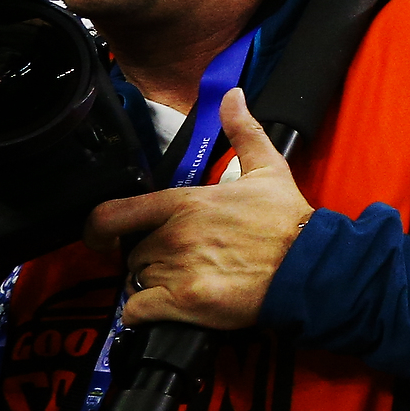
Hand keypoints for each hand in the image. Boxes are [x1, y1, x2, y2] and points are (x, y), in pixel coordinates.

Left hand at [87, 89, 317, 328]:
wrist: (311, 267)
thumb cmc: (288, 221)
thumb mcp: (269, 169)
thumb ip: (242, 131)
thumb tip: (232, 95)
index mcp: (183, 203)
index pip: (113, 215)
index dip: (98, 230)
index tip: (102, 239)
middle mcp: (172, 235)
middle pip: (132, 254)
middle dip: (149, 260)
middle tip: (181, 263)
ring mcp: (175, 270)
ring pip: (136, 283)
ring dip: (153, 287)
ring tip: (188, 283)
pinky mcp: (183, 303)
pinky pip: (138, 313)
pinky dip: (147, 314)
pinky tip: (172, 308)